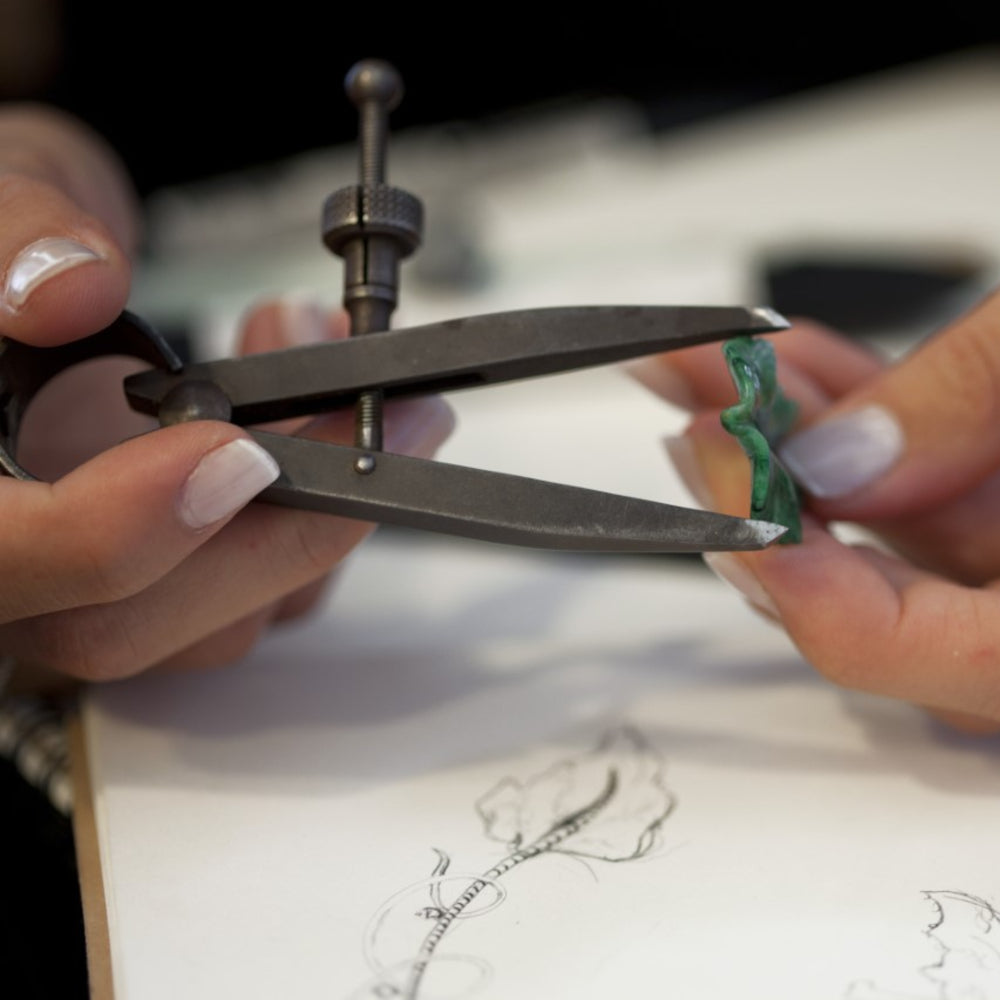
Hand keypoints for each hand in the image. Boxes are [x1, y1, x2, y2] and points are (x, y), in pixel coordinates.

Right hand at [0, 104, 452, 687]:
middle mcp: (13, 576)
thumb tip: (73, 290)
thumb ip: (17, 235)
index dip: (123, 527)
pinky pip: (246, 604)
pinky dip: (308, 527)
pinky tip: (328, 433)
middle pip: (122, 625)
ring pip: (205, 628)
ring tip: (351, 393)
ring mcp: (80, 592)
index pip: (13, 562)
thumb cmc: (10, 253)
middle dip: (277, 525)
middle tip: (376, 421)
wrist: (29, 284)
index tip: (236, 448)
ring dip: (312, 517)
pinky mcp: (156, 585)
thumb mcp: (2, 195)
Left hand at [633, 291, 999, 733]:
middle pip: (882, 595)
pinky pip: (933, 485)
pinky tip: (797, 369)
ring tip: (711, 369)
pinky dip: (866, 425)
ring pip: (894, 529)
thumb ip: (972, 398)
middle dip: (762, 497)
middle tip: (694, 425)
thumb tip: (833, 458)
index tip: (724, 480)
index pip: (918, 655)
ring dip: (794, 443)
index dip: (799, 580)